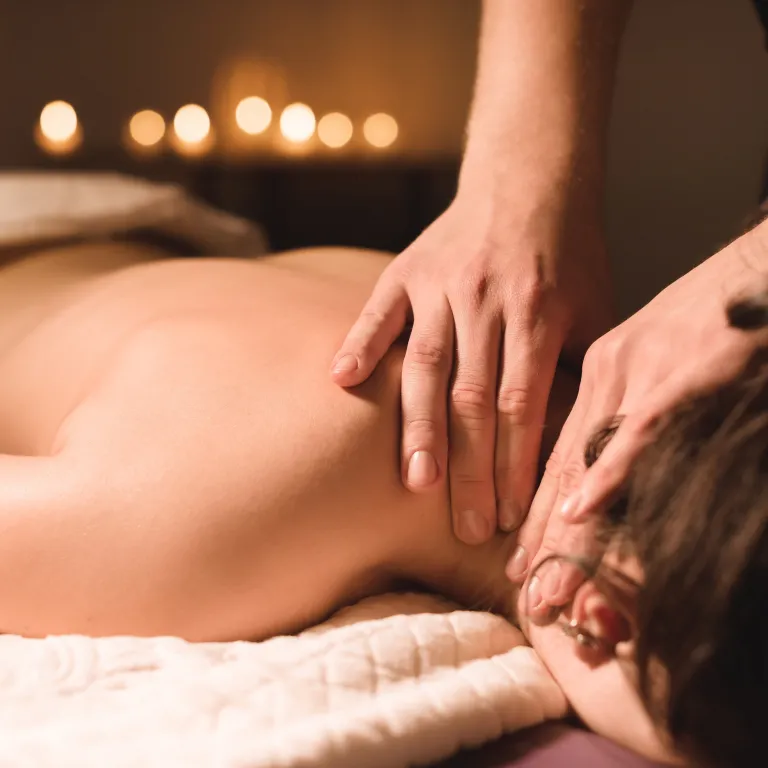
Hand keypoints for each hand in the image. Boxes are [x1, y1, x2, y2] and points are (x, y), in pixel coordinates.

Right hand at [331, 193, 611, 543]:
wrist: (529, 181)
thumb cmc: (569, 255)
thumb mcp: (595, 308)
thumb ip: (584, 370)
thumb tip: (583, 442)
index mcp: (539, 314)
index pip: (523, 405)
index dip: (516, 465)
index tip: (512, 515)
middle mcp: (486, 300)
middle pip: (473, 400)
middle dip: (472, 470)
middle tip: (468, 526)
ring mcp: (440, 284)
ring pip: (425, 367)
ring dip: (418, 428)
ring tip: (416, 483)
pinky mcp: (406, 270)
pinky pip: (378, 312)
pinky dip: (360, 344)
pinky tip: (342, 382)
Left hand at [508, 233, 767, 611]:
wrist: (758, 265)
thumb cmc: (714, 313)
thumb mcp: (660, 356)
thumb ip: (632, 405)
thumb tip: (609, 464)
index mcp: (600, 372)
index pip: (553, 450)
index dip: (533, 507)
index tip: (518, 557)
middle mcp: (607, 374)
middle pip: (559, 463)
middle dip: (539, 531)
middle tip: (522, 590)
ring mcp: (639, 372)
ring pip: (587, 456)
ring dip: (563, 524)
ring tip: (544, 582)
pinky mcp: (679, 370)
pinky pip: (636, 428)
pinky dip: (610, 472)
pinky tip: (582, 509)